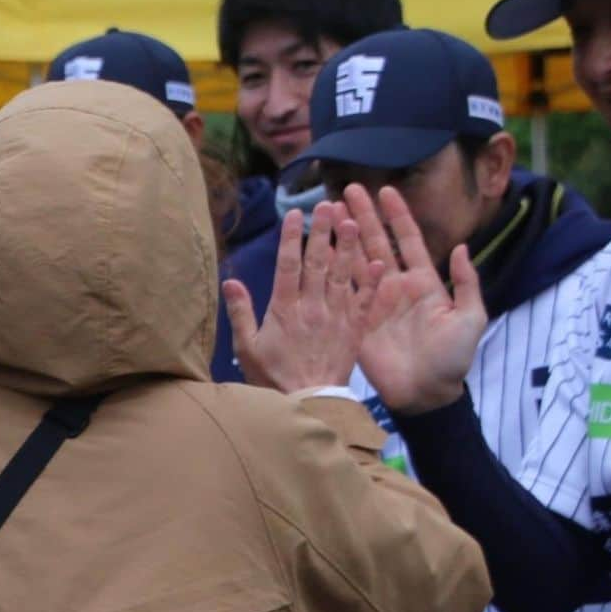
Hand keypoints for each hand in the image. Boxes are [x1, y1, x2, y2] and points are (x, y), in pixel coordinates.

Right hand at [223, 203, 383, 390]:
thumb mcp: (247, 348)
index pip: (288, 265)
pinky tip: (379, 262)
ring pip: (342, 275)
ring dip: (347, 247)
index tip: (295, 214)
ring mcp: (335, 318)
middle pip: (318, 262)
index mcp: (284, 309)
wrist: (309, 406)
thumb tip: (231, 281)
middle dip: (322, 231)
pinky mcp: (354, 331)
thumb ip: (241, 313)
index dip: (291, 237)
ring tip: (352, 221)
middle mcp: (312, 308)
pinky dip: (372, 283)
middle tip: (327, 205)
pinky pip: (365, 303)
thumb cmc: (273, 379)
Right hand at [342, 184, 486, 412]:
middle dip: (362, 216)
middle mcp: (395, 287)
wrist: (427, 394)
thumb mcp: (470, 318)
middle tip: (346, 189)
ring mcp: (374, 303)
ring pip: (355, 261)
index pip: (407, 239)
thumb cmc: (453, 359)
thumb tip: (461, 247)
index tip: (385, 190)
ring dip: (343, 236)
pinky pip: (344, 291)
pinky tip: (321, 249)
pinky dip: (333, 270)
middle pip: (376, 242)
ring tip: (329, 211)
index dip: (396, 215)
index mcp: (423, 282)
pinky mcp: (358, 321)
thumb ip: (467, 283)